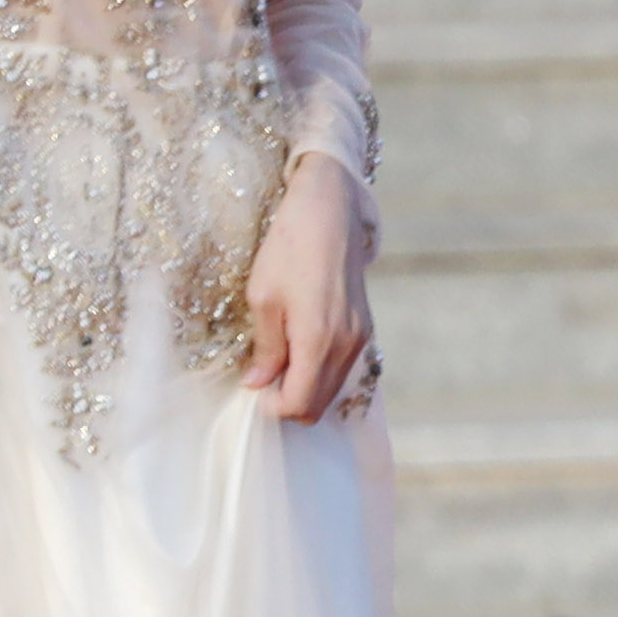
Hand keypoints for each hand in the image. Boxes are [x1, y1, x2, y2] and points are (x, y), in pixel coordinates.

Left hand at [241, 156, 373, 421]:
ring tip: (279, 359)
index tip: (253, 387)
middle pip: (319, 406)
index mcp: (319, 341)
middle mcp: (347, 347)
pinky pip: (341, 368)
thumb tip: (258, 383)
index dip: (271, 406)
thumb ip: (266, 348)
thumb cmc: (289, 247)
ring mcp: (360, 337)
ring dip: (304, 387)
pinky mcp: (364, 327)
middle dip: (288, 402)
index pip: (298, 405)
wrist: (330, 210)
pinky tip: (299, 345)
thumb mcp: (263, 297)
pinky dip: (319, 370)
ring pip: (332, 389)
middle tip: (263, 377)